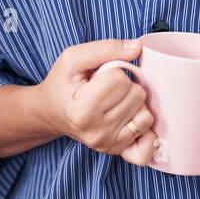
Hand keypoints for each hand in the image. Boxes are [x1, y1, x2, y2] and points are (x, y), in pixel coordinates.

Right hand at [37, 37, 159, 166]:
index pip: (120, 79)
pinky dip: (145, 130)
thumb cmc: (62, 84)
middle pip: (137, 95)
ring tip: (114, 102)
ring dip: (134, 104)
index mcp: (81, 111)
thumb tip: (137, 47)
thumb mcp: (73, 58)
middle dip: (125, 86)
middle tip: (107, 89)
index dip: (113, 71)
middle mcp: (95, 133)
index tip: (98, 77)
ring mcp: (107, 145)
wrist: (51, 112)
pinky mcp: (117, 151)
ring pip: (146, 114)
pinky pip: (148, 144)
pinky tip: (131, 120)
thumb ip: (105, 48)